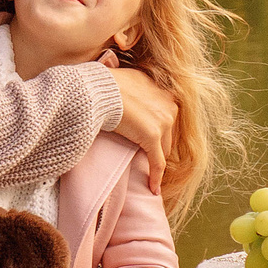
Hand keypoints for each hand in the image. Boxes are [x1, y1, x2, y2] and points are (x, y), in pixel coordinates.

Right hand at [103, 58, 178, 191]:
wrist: (98, 89)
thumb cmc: (106, 84)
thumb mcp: (129, 78)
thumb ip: (137, 86)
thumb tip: (127, 84)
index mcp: (164, 92)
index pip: (166, 118)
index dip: (158, 130)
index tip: (149, 140)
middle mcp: (169, 106)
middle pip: (167, 135)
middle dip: (158, 146)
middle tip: (146, 157)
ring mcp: (163, 122)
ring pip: (163, 150)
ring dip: (156, 161)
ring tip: (148, 173)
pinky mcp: (152, 137)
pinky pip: (157, 163)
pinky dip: (155, 177)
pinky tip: (153, 188)